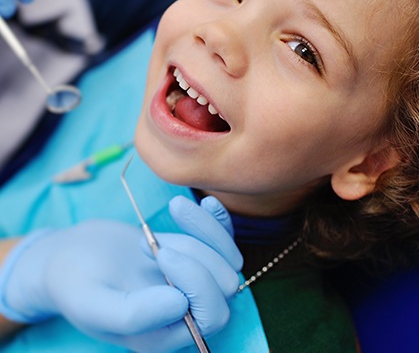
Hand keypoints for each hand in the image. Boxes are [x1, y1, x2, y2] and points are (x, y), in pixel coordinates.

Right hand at [0, 196, 241, 351]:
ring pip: (227, 257)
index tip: (161, 253)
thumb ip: (132, 315)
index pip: (212, 315)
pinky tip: (206, 202)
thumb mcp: (92, 304)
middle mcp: (188, 312)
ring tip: (167, 218)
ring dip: (203, 231)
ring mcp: (194, 282)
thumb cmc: (76, 284)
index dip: (197, 283)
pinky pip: (224, 238)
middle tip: (152, 243)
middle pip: (226, 284)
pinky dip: (218, 219)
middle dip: (197, 255)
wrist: (73, 257)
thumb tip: (181, 306)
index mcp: (167, 335)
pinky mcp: (194, 255)